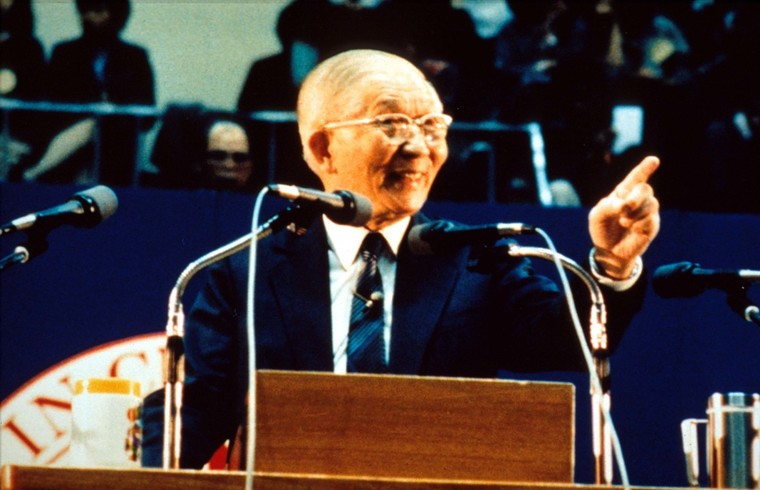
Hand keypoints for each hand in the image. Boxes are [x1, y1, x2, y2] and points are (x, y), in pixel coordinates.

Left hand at [588, 156, 660, 278]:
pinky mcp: (653, 225)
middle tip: (622, 210)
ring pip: (651, 204)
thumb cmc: (602, 229)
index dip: (645, 168)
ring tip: (624, 223)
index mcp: (623, 192)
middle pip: (645, 189)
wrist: (609, 251)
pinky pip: (651, 220)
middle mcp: (637, 199)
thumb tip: (623, 205)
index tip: (653, 160)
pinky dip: (639, 225)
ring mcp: (647, 211)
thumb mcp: (597, 216)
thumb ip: (607, 206)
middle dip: (634, 198)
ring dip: (634, 214)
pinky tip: (632, 230)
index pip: (636, 177)